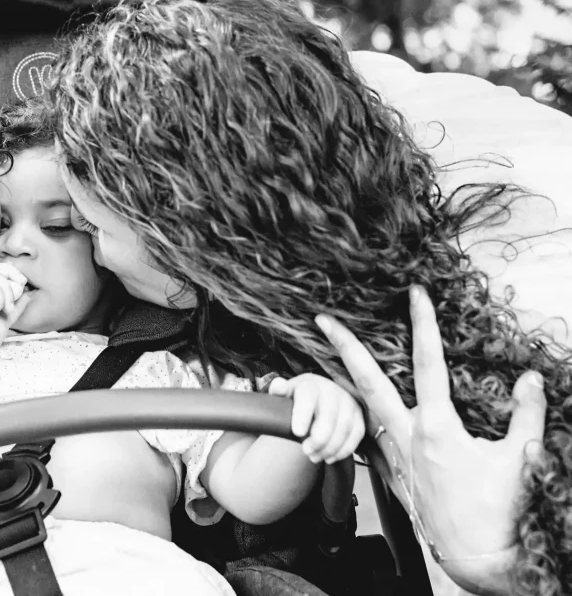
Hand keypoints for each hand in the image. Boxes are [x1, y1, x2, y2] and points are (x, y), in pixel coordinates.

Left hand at [269, 374, 364, 463]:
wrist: (321, 394)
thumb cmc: (299, 398)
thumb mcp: (286, 392)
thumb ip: (279, 391)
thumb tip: (278, 386)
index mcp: (310, 385)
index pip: (308, 397)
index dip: (303, 414)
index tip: (297, 432)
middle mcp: (332, 391)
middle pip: (330, 415)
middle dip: (319, 438)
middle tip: (306, 451)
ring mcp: (348, 402)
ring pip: (344, 427)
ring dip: (330, 447)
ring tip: (314, 457)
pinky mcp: (359, 415)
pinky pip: (356, 434)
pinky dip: (344, 449)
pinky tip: (330, 457)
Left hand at [316, 285, 546, 594]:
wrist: (479, 557)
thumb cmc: (500, 510)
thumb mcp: (521, 454)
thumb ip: (527, 412)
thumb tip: (532, 378)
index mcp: (436, 426)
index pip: (427, 362)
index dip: (423, 324)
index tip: (414, 294)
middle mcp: (406, 436)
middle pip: (366, 380)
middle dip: (343, 346)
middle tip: (321, 319)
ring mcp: (394, 457)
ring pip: (362, 408)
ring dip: (345, 382)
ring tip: (329, 359)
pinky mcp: (392, 476)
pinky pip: (369, 440)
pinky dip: (360, 421)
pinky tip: (357, 412)